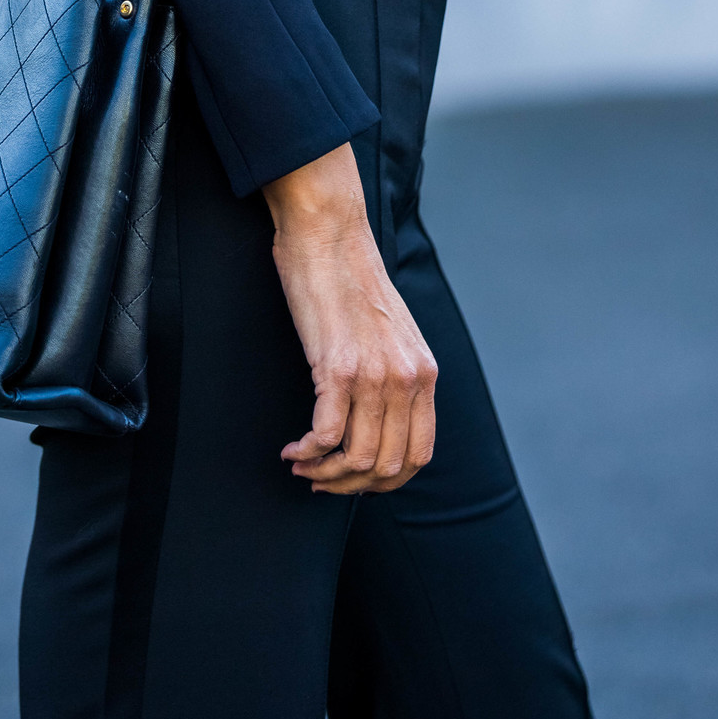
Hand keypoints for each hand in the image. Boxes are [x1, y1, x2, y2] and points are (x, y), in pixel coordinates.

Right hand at [263, 142, 436, 493]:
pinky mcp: (338, 366)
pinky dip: (307, 452)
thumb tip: (377, 420)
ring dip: (325, 474)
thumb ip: (395, 372)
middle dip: (350, 486)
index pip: (419, 454)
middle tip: (319, 479)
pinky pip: (326, 435)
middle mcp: (408, 378)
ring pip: (358, 459)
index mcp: (425, 372)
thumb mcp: (393, 332)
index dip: (384, 481)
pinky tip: (292, 449)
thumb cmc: (350, 278)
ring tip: (301, 464)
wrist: (330, 232)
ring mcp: (375, 374)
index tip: (353, 479)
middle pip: (388, 466)